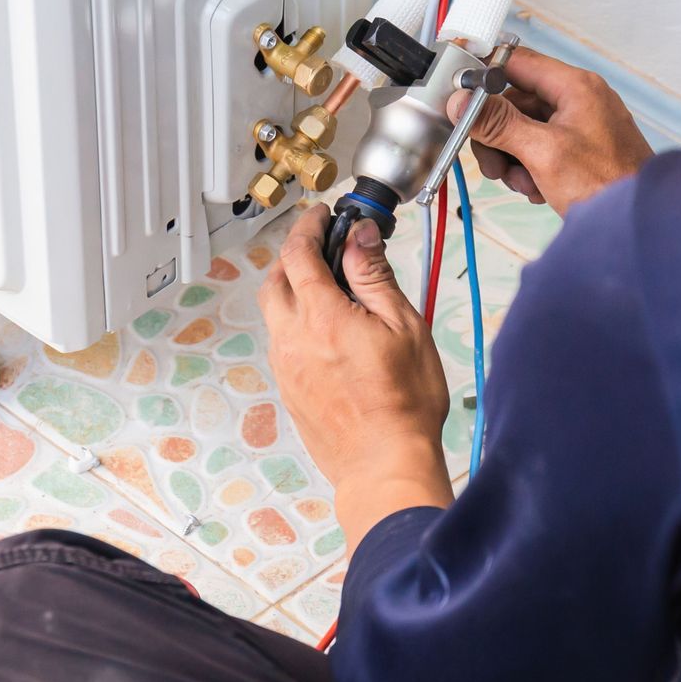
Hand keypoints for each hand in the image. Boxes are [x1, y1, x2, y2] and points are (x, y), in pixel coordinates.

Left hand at [259, 204, 453, 550]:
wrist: (384, 465)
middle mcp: (293, 338)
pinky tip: (328, 331)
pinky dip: (297, 322)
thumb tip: (359, 237)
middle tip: (323, 247)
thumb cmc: (404, 404)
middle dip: (294, 255)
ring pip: (275, 312)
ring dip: (294, 289)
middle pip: (275, 279)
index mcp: (322, 317)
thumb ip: (375, 276)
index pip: (299, 253)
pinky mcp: (288, 389)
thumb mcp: (404, 327)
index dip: (309, 226)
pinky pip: (282, 341)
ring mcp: (286, 366)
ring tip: (330, 289)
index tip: (323, 216)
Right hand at [451, 47, 653, 216]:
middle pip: (515, 102)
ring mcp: (579, 124)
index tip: (462, 99)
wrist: (636, 224)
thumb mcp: (542, 152)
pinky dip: (529, 167)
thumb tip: (463, 102)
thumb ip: (499, 123)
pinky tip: (537, 188)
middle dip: (498, 135)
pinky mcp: (578, 148)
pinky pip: (538, 147)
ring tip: (522, 182)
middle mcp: (578, 99)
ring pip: (522, 128)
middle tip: (494, 164)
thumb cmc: (607, 185)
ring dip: (512, 157)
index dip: (484, 78)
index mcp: (575, 86)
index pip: (516, 62)